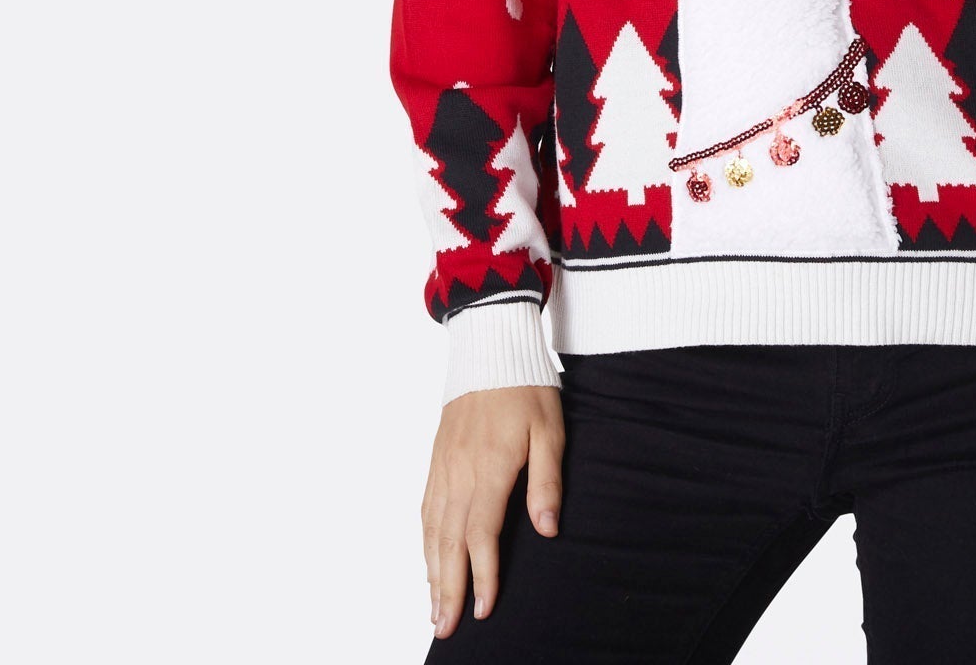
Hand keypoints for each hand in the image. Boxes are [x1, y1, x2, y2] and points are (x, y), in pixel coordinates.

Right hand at [422, 385, 563, 638]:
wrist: (490, 347)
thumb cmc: (526, 387)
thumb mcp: (550, 429)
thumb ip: (547, 481)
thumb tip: (548, 530)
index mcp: (490, 467)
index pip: (482, 533)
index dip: (482, 575)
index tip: (484, 608)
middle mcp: (460, 472)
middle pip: (449, 541)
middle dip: (448, 588)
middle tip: (445, 628)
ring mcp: (443, 466)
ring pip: (433, 529)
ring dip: (432, 572)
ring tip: (434, 608)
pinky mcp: (437, 459)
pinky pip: (426, 509)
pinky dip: (425, 542)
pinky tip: (428, 561)